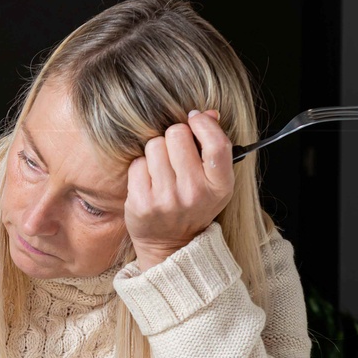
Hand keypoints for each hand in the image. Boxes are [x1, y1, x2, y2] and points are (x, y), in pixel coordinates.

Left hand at [125, 109, 233, 270]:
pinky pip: (137, 163)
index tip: (194, 120)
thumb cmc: (193, 205)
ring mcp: (167, 199)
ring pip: (154, 145)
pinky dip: (141, 168)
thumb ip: (213, 146)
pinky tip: (148, 182)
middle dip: (174, 137)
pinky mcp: (141, 202)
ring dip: (156, 152)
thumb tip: (207, 113)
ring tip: (162, 170)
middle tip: (175, 154)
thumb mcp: (213, 181)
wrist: (171, 244)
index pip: (216, 143)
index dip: (203, 124)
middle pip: (177, 135)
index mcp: (220, 186)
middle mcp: (194, 193)